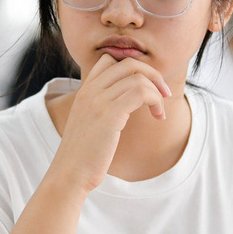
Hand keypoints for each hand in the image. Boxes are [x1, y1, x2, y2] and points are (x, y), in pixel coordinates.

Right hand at [51, 54, 170, 192]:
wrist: (70, 173)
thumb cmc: (83, 154)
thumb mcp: (88, 122)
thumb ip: (101, 107)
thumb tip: (124, 103)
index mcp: (84, 90)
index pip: (109, 60)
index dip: (133, 69)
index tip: (144, 87)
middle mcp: (90, 90)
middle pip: (128, 64)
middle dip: (152, 75)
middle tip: (163, 94)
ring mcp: (99, 101)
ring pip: (138, 78)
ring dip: (157, 91)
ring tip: (159, 111)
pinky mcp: (110, 114)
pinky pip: (141, 93)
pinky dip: (155, 101)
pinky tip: (157, 116)